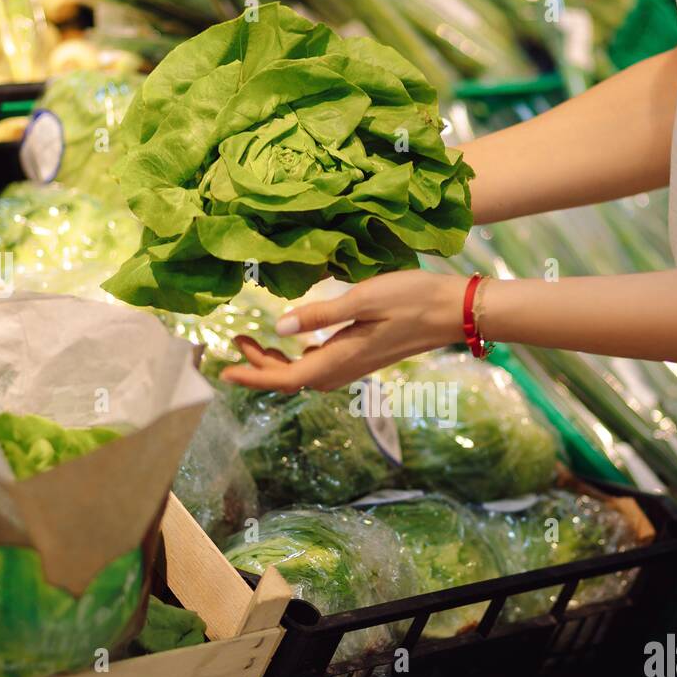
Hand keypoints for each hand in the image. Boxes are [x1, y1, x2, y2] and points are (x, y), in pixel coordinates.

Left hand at [219, 270, 469, 392]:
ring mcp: (355, 364)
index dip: (252, 374)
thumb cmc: (412, 298)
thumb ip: (320, 314)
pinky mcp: (362, 355)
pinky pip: (320, 364)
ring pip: (304, 373)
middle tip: (235, 341)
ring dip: (275, 363)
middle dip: (258, 366)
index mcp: (340, 358)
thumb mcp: (363, 298)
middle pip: (291, 379)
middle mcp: (344, 369)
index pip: (286, 378)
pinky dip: (297, 357)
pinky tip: (293, 341)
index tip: (223, 368)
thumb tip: (278, 328)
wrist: (454, 310)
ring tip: (252, 341)